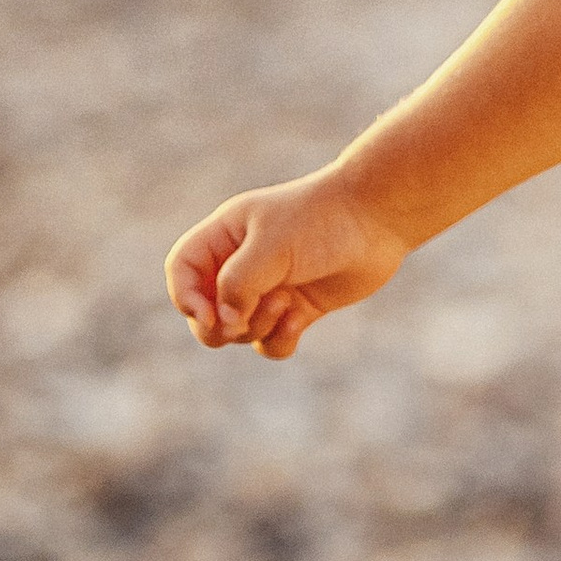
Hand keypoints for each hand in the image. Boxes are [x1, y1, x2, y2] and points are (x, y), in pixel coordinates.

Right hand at [166, 166, 409, 360]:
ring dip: (257, 327)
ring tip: (286, 303)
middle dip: (220, 326)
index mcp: (226, 236)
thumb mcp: (272, 245)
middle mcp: (242, 263)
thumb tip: (223, 323)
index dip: (185, 297)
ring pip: (239, 331)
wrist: (377, 219)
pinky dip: (280, 338)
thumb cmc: (320, 221)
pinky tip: (300, 317)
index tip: (208, 316)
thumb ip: (239, 283)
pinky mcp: (297, 308)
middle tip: (243, 321)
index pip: (183, 270)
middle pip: (205, 313)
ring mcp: (269, 288)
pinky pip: (271, 342)